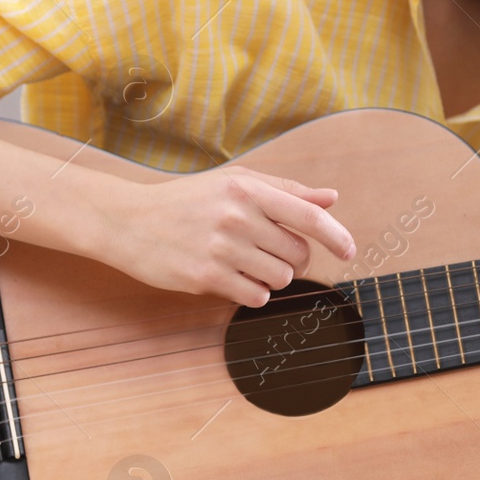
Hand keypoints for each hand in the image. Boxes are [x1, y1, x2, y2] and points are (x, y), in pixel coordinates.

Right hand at [97, 167, 355, 307]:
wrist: (129, 221)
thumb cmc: (186, 201)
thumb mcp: (233, 184)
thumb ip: (285, 191)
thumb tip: (331, 198)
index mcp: (247, 190)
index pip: (308, 215)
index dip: (336, 236)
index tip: (350, 251)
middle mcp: (237, 217)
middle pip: (298, 254)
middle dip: (292, 260)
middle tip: (268, 253)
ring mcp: (221, 248)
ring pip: (279, 278)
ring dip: (270, 277)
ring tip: (244, 263)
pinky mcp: (206, 276)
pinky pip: (255, 296)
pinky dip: (251, 292)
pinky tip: (231, 278)